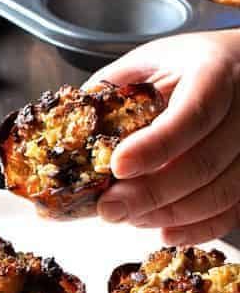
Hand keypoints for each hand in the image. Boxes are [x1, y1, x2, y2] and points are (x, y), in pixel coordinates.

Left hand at [89, 30, 239, 244]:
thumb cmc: (190, 65)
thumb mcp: (149, 60)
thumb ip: (112, 89)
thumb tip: (68, 127)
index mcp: (215, 72)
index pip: (192, 114)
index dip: (155, 146)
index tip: (117, 166)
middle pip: (204, 162)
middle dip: (151, 193)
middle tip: (109, 209)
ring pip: (221, 192)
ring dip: (169, 214)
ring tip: (128, 217)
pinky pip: (233, 209)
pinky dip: (198, 228)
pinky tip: (165, 231)